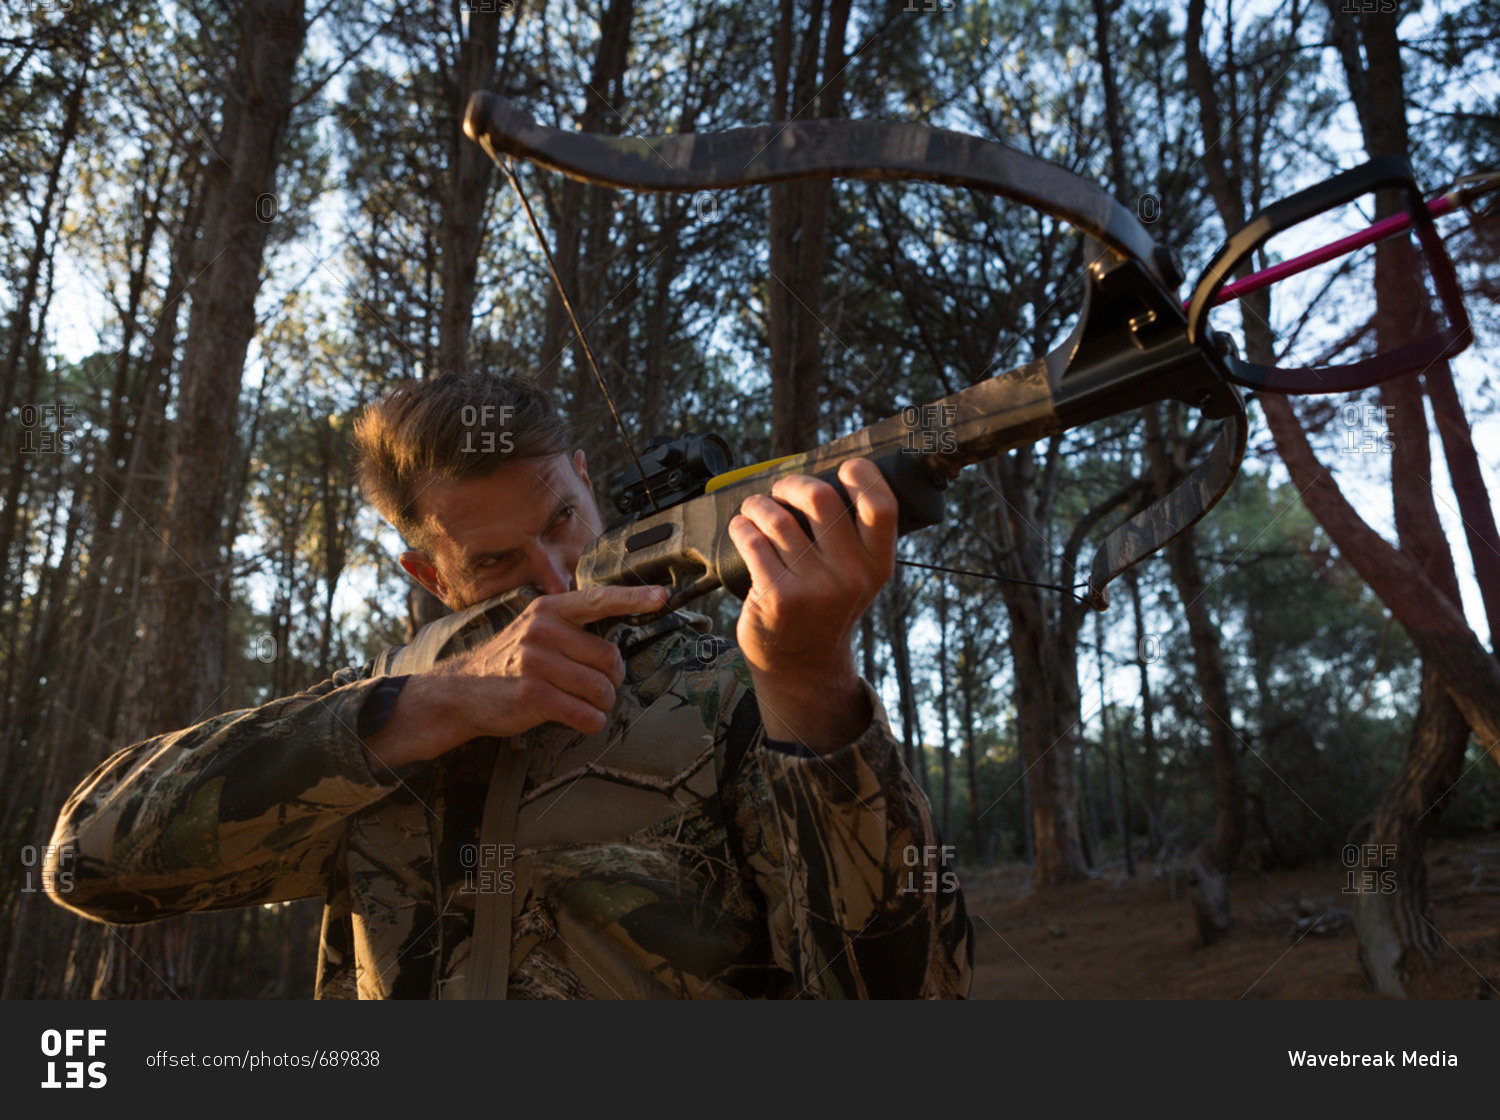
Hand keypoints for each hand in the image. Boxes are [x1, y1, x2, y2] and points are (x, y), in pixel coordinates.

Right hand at [363, 584, 668, 772]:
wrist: (459, 692)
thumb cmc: (507, 664)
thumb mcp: (533, 631)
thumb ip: (570, 629)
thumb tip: (616, 643)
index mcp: (548, 610)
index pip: (599, 600)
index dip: (634, 598)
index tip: (661, 597)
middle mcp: (542, 630)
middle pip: (610, 659)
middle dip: (610, 680)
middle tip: (593, 688)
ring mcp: (535, 661)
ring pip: (601, 689)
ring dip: (601, 705)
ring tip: (584, 705)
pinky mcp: (532, 694)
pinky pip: (586, 714)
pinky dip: (591, 722)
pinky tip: (579, 720)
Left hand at [727, 458, 895, 750]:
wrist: (802, 666)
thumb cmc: (824, 608)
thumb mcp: (855, 578)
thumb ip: (851, 537)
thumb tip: (823, 478)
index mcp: (877, 565)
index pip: (881, 507)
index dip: (864, 475)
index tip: (845, 468)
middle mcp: (851, 576)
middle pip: (821, 499)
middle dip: (793, 484)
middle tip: (781, 491)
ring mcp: (814, 588)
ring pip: (778, 518)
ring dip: (758, 505)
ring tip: (753, 509)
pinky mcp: (778, 597)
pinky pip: (754, 541)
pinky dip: (741, 527)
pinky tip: (741, 528)